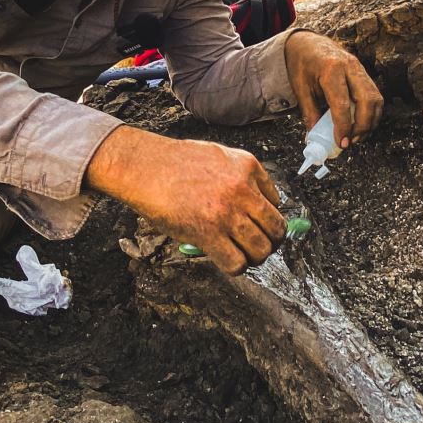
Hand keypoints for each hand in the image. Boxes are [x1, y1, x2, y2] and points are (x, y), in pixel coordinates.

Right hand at [86, 126, 285, 273]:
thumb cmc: (175, 162)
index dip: (267, 218)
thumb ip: (240, 177)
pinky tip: (225, 259)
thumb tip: (253, 205)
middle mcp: (243, 190)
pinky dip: (235, 266)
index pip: (276, 202)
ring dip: (254, 256)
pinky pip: (237, 262)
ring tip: (241, 254)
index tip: (257, 225)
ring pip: (261, 248)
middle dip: (269, 241)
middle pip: (276, 228)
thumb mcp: (219, 156)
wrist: (146, 167)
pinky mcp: (209, 233)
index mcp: (248, 167)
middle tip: (256, 245)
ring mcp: (227, 213)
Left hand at [284, 32, 383, 148]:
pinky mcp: (365, 74)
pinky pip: (375, 96)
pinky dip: (372, 114)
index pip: (342, 104)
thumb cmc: (302, 65)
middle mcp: (350, 68)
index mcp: (330, 70)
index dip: (343, 126)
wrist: (308, 44)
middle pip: (367, 101)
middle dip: (363, 126)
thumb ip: (310, 113)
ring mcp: (361, 69)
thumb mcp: (300, 89)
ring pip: (376, 99)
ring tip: (356, 137)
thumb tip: (315, 138)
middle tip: (351, 142)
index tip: (340, 142)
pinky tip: (361, 125)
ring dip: (370, 122)